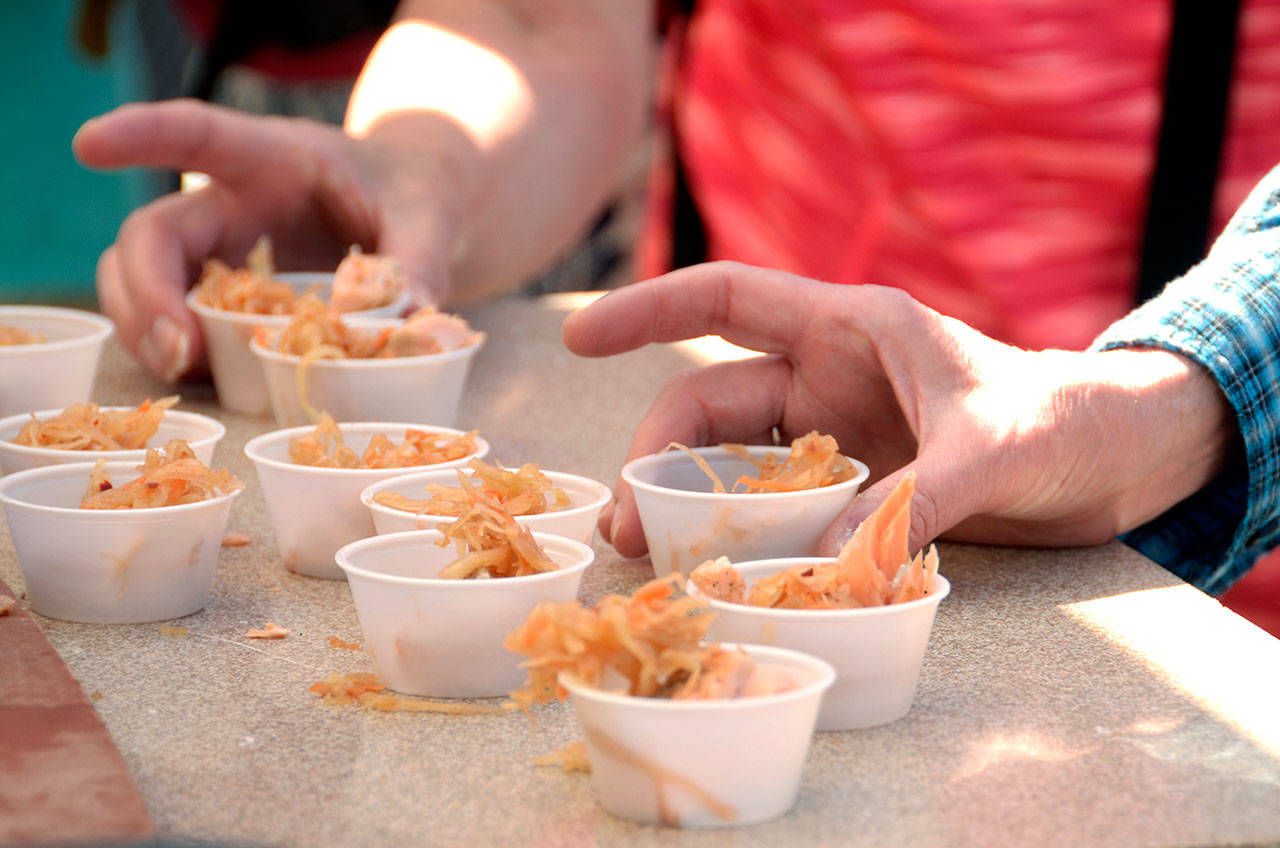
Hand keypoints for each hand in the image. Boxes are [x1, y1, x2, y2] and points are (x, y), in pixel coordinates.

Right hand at [74, 99, 461, 379]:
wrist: (413, 214)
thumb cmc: (409, 196)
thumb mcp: (426, 215)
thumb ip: (419, 259)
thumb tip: (417, 320)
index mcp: (271, 161)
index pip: (198, 136)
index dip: (142, 136)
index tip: (88, 143)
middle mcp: (230, 205)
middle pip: (153, 235)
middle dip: (145, 291)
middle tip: (179, 349)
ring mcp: (222, 256)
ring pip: (146, 284)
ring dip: (147, 331)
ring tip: (186, 369)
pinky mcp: (228, 302)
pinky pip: (182, 326)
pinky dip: (183, 356)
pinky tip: (208, 380)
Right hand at [562, 262, 1232, 558]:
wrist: (1111, 461)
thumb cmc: (1062, 423)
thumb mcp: (993, 450)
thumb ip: (914, 503)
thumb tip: (825, 568)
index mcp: (848, 327)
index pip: (722, 297)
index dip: (646, 311)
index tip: (579, 339)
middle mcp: (828, 375)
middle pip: (708, 405)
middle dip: (655, 459)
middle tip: (625, 531)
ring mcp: (835, 435)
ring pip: (733, 462)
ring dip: (687, 505)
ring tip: (649, 557)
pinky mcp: (852, 485)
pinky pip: (777, 508)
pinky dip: (744, 537)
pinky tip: (724, 574)